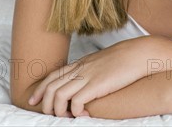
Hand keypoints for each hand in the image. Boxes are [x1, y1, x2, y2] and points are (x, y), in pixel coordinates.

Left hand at [28, 36, 150, 116]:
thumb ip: (90, 71)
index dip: (41, 89)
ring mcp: (87, 76)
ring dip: (58, 110)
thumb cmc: (123, 60)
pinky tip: (81, 115)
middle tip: (48, 115)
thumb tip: (85, 84)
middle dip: (46, 104)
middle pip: (52, 86)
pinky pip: (77, 101)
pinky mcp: (97, 85)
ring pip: (59, 95)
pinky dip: (75, 111)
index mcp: (80, 63)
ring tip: (65, 117)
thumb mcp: (101, 63)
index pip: (53, 75)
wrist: (137, 54)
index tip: (34, 100)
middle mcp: (80, 69)